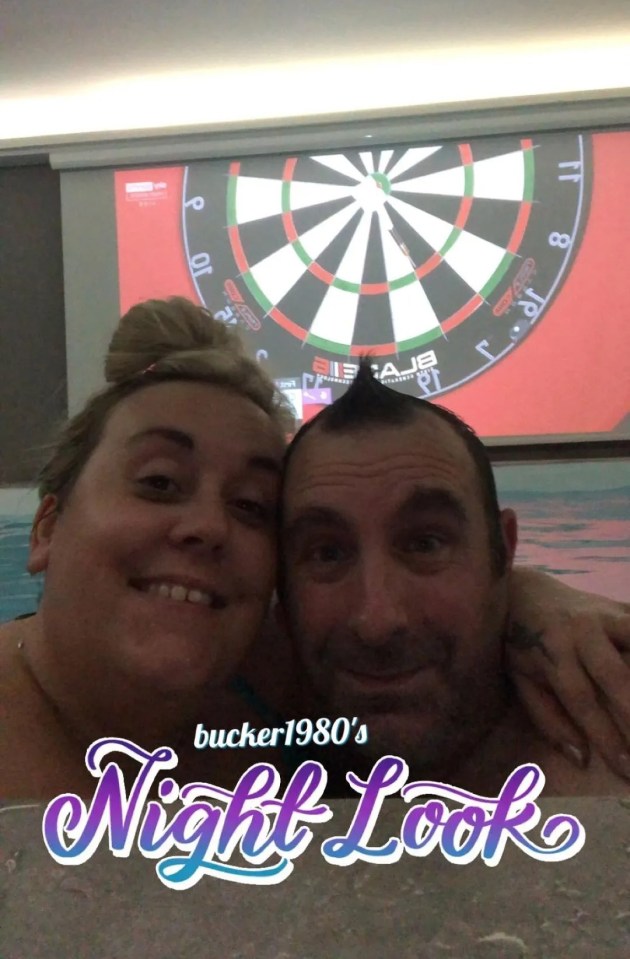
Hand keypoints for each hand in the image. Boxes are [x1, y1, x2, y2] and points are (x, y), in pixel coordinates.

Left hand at [506, 567, 629, 780]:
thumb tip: (581, 758)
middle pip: (614, 673)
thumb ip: (549, 720)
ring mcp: (603, 614)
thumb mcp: (522, 681)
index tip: (626, 768)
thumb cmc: (522, 644)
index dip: (605, 736)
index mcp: (552, 653)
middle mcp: (579, 632)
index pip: (581, 700)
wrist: (523, 591)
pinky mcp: (619, 606)